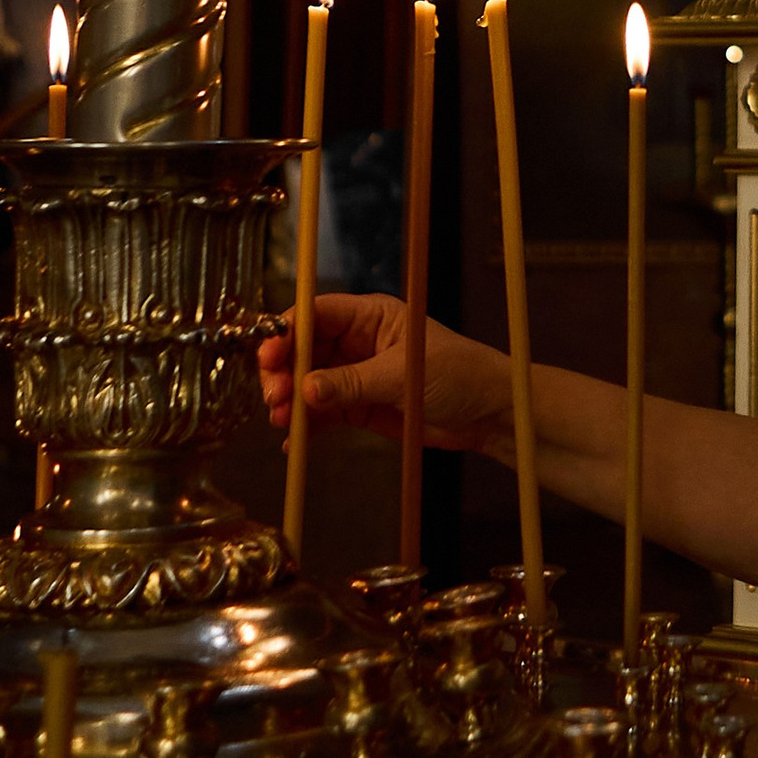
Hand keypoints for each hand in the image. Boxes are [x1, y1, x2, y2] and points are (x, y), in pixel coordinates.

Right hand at [258, 293, 512, 456]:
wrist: (489, 414)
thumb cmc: (459, 375)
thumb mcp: (403, 375)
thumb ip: (352, 383)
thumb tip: (305, 389)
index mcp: (371, 316)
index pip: (316, 314)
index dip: (287, 332)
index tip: (269, 356)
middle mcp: (357, 342)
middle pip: (304, 349)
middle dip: (284, 371)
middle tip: (275, 396)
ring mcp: (356, 375)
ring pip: (309, 383)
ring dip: (291, 401)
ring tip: (282, 421)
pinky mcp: (360, 408)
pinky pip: (324, 413)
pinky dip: (307, 426)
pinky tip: (293, 442)